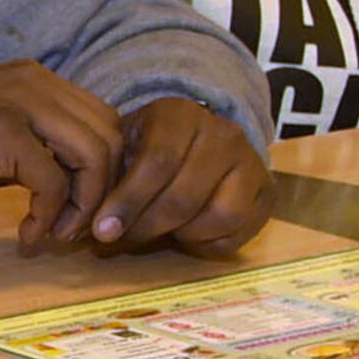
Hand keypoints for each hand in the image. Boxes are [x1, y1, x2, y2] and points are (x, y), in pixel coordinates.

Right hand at [0, 63, 125, 249]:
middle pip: (108, 136)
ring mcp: (17, 104)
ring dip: (84, 206)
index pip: (102, 119)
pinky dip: (48, 218)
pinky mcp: (1, 135)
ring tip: (57, 234)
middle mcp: (31, 81)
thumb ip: (36, 140)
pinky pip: (53, 183)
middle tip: (78, 228)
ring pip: (92, 157)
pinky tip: (26, 236)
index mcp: (32, 77)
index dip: (105, 169)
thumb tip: (81, 177)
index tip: (83, 208)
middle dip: (104, 189)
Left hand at [89, 98, 270, 255]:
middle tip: (122, 240)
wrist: (197, 140)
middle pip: (185, 196)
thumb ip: (106, 180)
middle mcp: (223, 134)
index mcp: (180, 114)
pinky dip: (207, 244)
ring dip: (182, 235)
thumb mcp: (122, 148)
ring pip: (219, 217)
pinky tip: (185, 234)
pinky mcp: (267, 193)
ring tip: (159, 232)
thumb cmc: (146, 147)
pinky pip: (238, 233)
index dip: (128, 202)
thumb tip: (91, 229)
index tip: (103, 230)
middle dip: (147, 227)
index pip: (158, 162)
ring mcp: (251, 163)